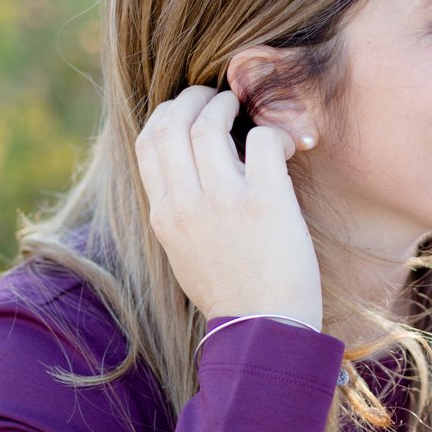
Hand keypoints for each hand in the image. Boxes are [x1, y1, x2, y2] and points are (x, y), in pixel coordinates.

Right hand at [135, 86, 322, 328]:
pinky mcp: (265, 202)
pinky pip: (262, 141)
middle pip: (172, 122)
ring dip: (229, 106)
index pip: (147, 141)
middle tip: (220, 99)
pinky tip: (284, 148)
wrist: (264, 332)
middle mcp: (185, 204)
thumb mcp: (185, 253)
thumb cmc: (233, 295)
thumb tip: (189, 174)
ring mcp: (223, 201)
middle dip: (194, 99)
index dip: (168, 113)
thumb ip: (181, 212)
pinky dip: (272, 133)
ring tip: (247, 111)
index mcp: (164, 215)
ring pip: (210, 124)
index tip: (190, 110)